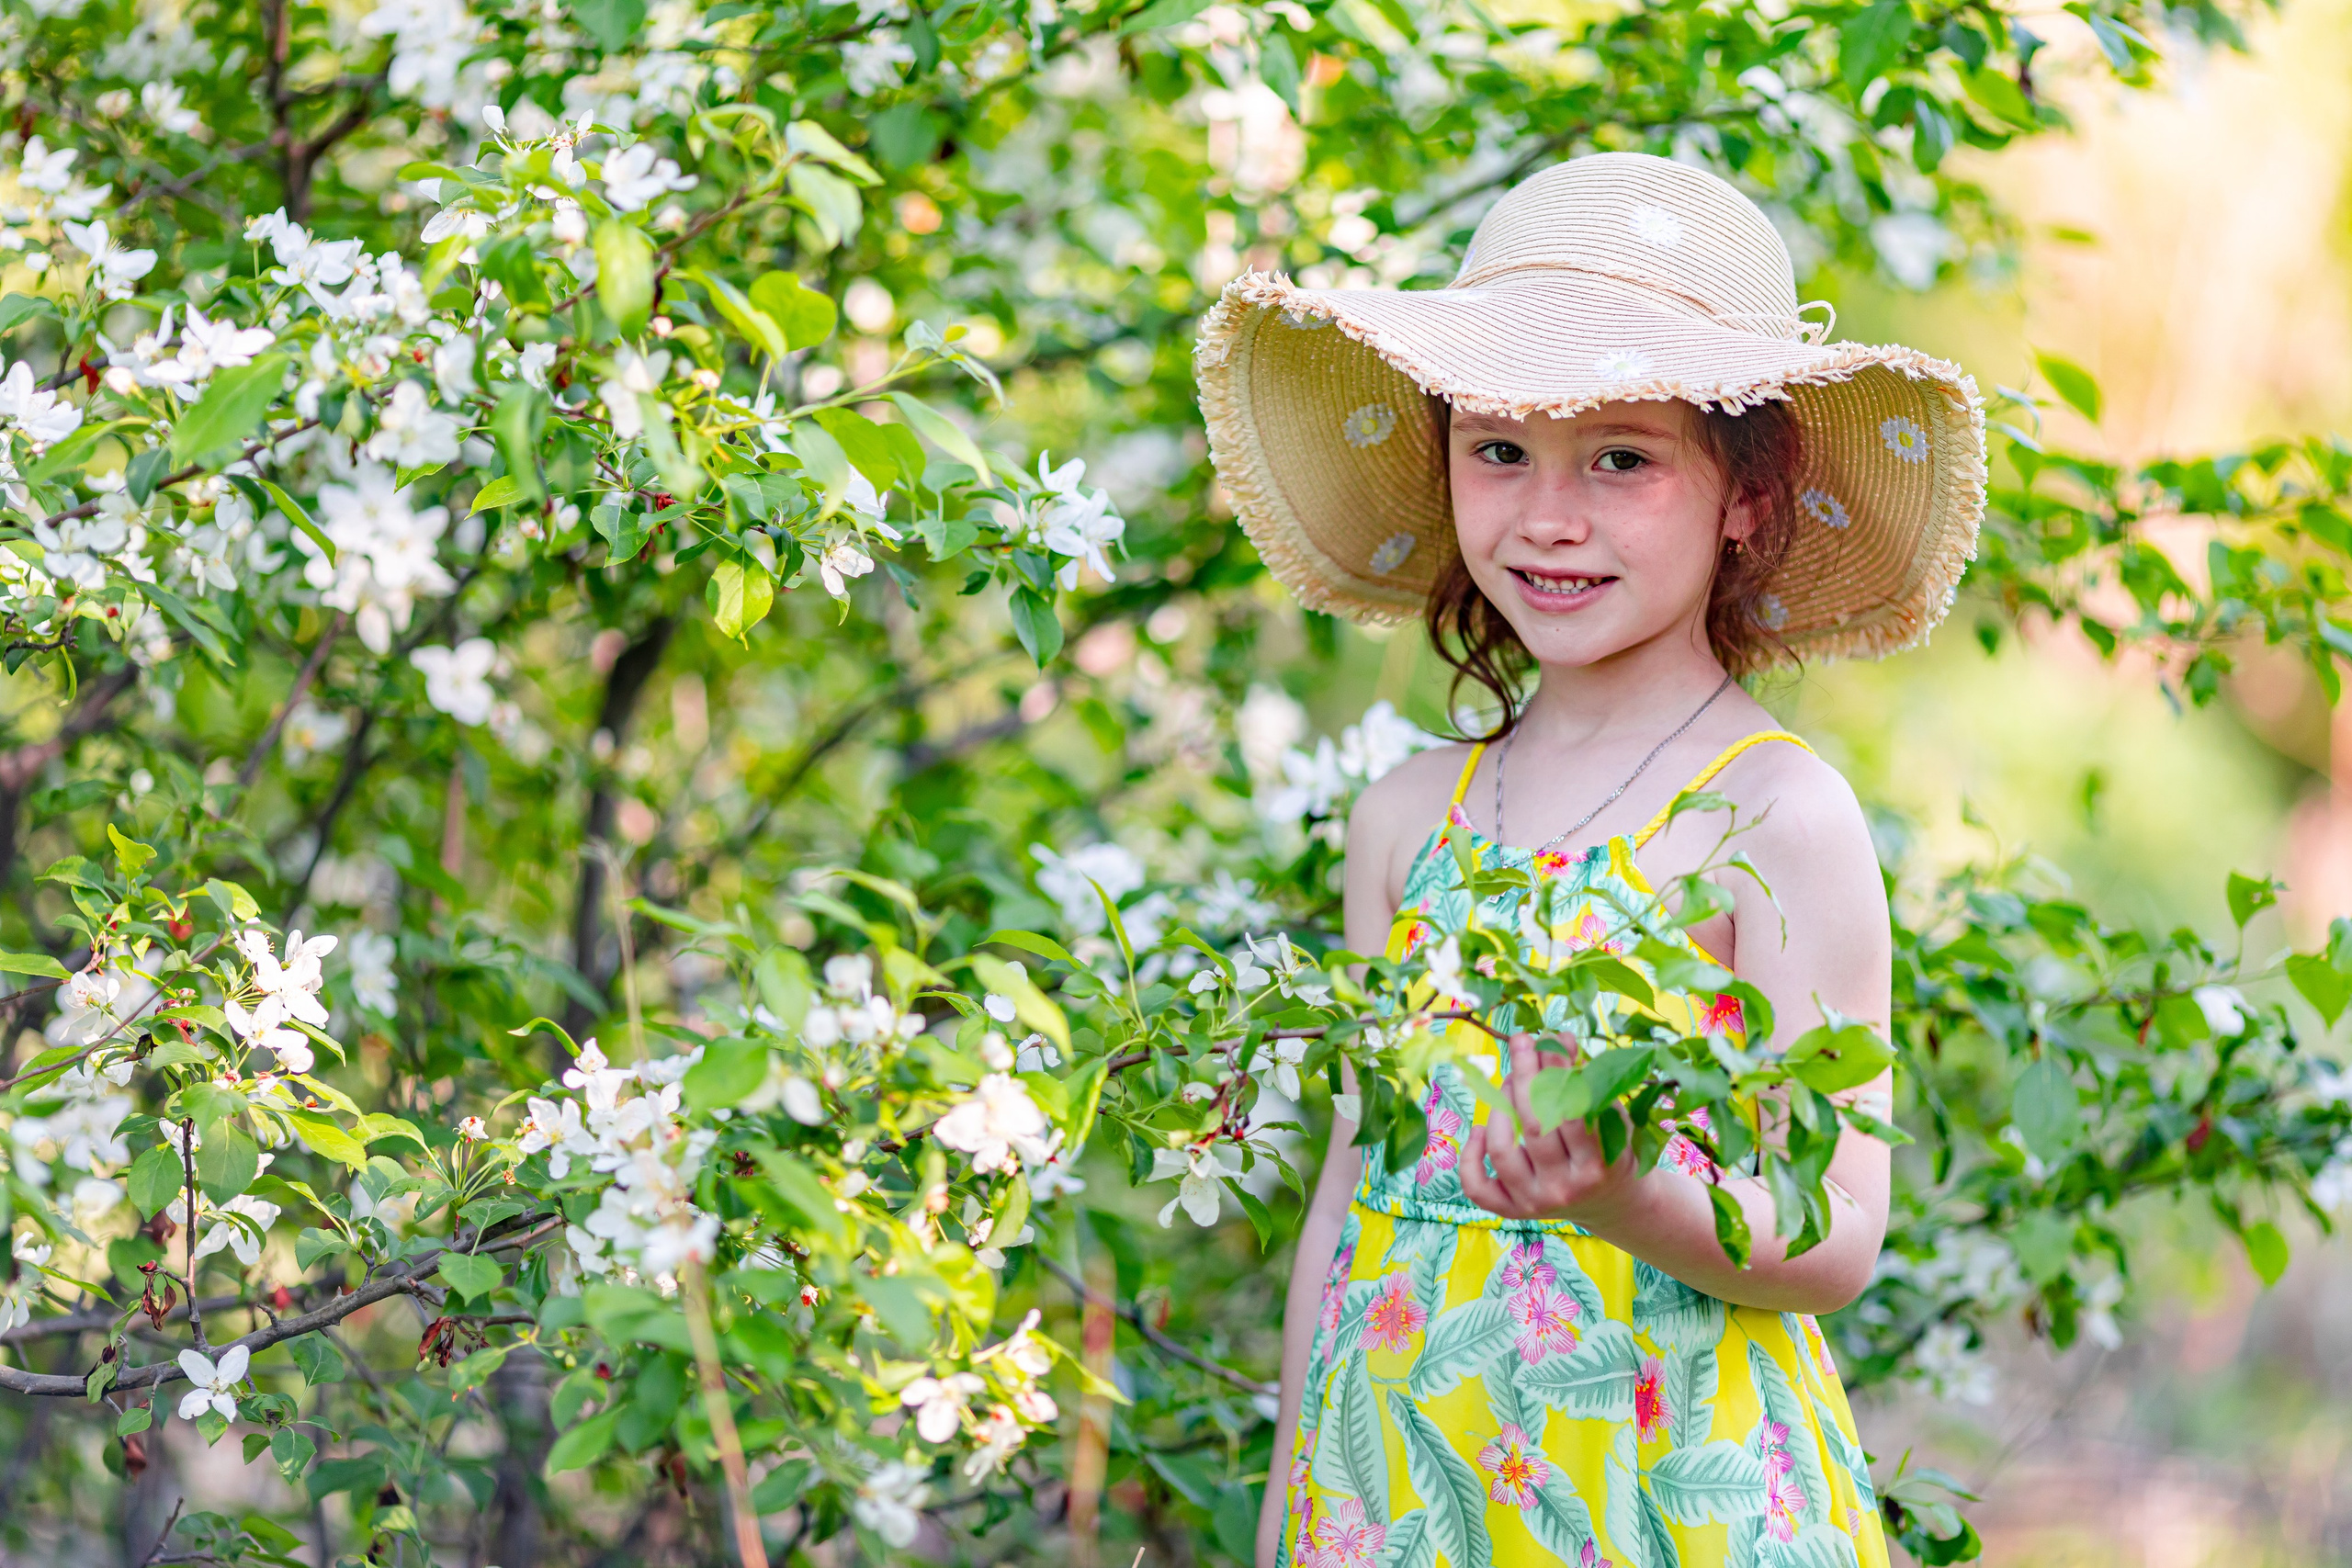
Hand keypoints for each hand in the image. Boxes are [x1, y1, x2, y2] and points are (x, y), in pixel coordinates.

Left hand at [1457, 1032, 1645, 1226]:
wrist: (1610, 1202)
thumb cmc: (1610, 1149)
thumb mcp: (1611, 1117)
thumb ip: (1586, 1081)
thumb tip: (1559, 1038)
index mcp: (1597, 1166)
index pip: (1571, 1112)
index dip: (1557, 1071)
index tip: (1550, 1038)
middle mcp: (1564, 1188)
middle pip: (1534, 1126)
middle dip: (1525, 1075)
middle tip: (1521, 1042)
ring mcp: (1535, 1202)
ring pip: (1503, 1151)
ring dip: (1500, 1107)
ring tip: (1509, 1081)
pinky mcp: (1512, 1210)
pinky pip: (1478, 1187)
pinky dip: (1471, 1157)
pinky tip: (1481, 1128)